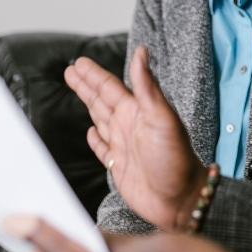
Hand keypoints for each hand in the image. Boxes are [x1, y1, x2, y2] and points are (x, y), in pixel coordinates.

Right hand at [64, 47, 206, 229]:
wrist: (180, 199)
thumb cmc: (175, 159)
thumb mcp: (161, 118)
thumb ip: (147, 86)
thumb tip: (141, 52)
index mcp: (138, 111)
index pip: (110, 87)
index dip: (94, 75)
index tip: (79, 62)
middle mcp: (129, 125)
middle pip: (101, 99)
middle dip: (86, 85)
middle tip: (71, 70)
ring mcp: (124, 146)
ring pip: (99, 118)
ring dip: (88, 104)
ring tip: (77, 91)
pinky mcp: (119, 166)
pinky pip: (102, 148)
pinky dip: (95, 139)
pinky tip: (91, 132)